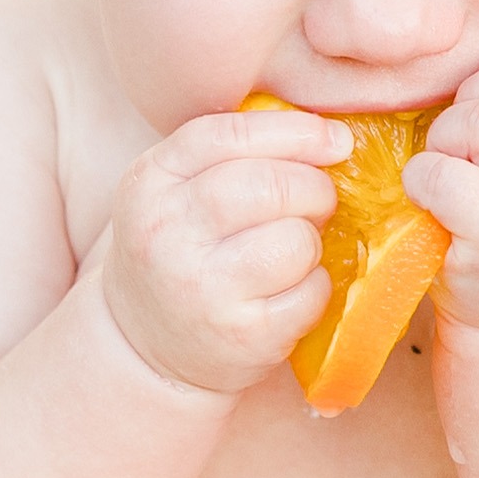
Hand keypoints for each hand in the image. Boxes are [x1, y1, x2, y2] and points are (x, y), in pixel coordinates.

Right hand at [92, 107, 345, 394]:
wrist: (142, 345)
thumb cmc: (179, 252)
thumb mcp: (175, 192)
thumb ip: (231, 155)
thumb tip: (329, 136)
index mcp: (149, 182)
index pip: (226, 136)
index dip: (294, 131)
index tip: (336, 140)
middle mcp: (166, 233)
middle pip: (268, 186)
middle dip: (314, 188)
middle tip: (318, 201)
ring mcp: (202, 289)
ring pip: (295, 240)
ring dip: (311, 242)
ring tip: (293, 251)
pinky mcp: (241, 335)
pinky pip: (311, 293)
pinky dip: (316, 288)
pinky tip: (291, 291)